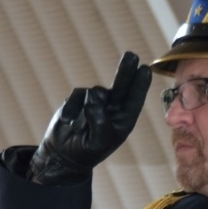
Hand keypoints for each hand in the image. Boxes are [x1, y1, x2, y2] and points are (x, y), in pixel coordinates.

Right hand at [28, 52, 150, 184]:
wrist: (62, 154)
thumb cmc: (86, 152)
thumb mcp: (97, 142)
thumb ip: (99, 120)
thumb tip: (94, 96)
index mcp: (124, 120)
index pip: (134, 99)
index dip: (140, 84)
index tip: (145, 69)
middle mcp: (113, 108)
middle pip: (122, 84)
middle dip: (126, 70)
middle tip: (132, 55)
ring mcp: (97, 102)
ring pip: (95, 92)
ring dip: (87, 107)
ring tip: (79, 126)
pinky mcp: (80, 99)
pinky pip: (78, 94)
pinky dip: (72, 107)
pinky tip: (68, 121)